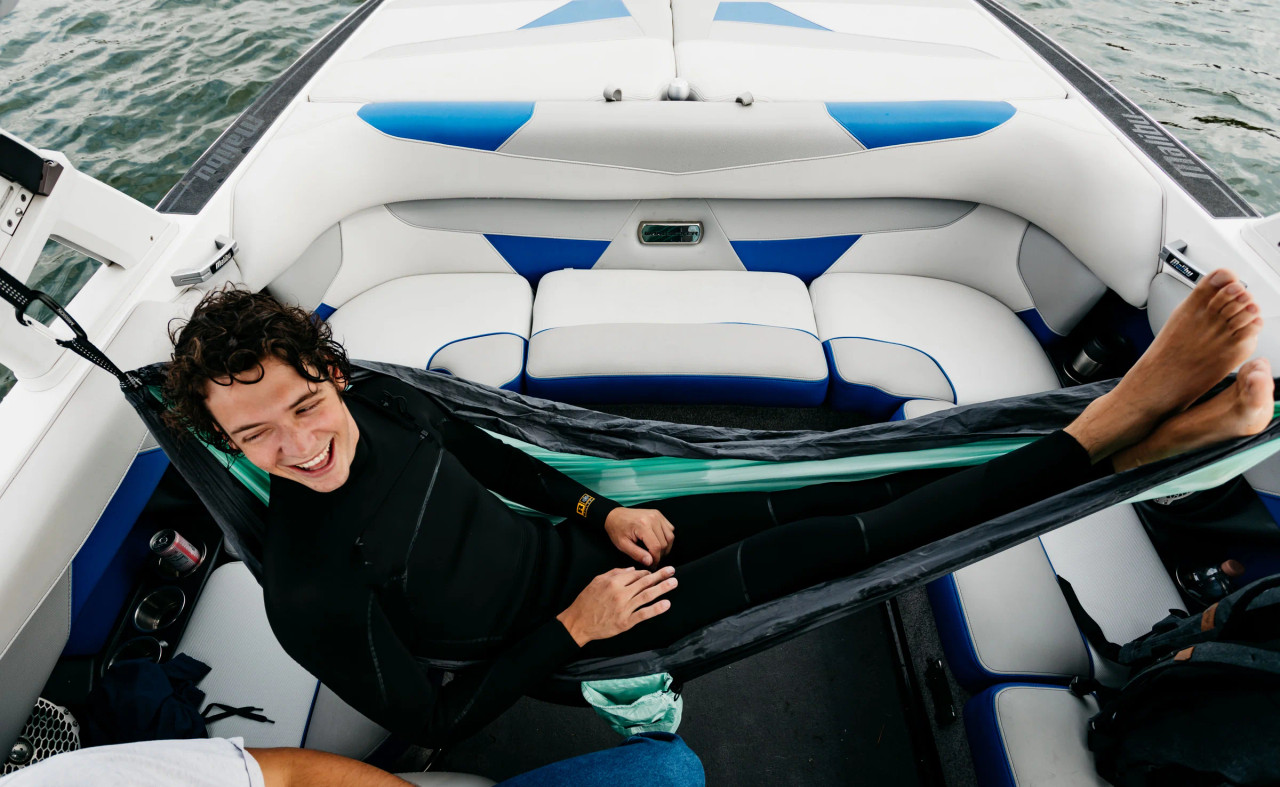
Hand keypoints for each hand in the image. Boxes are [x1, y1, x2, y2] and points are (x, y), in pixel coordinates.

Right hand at [556, 567, 676, 645]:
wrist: (578, 622)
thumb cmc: (586, 601)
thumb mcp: (597, 581)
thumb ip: (614, 573)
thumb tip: (632, 569)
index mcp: (613, 582)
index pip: (635, 574)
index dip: (647, 572)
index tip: (654, 572)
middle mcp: (621, 593)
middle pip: (645, 582)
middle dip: (660, 576)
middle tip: (672, 571)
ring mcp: (624, 608)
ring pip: (647, 596)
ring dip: (662, 588)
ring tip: (673, 583)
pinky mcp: (626, 622)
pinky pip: (644, 614)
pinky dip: (656, 609)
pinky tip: (666, 604)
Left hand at [604, 507, 674, 565]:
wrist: (614, 515)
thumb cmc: (617, 530)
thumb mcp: (623, 545)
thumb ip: (637, 554)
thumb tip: (650, 562)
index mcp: (642, 525)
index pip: (656, 547)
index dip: (656, 559)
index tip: (652, 565)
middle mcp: (653, 519)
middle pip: (665, 543)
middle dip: (660, 555)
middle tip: (653, 560)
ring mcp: (657, 515)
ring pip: (670, 536)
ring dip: (666, 547)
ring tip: (656, 552)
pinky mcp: (659, 515)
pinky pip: (670, 529)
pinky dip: (667, 538)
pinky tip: (658, 542)